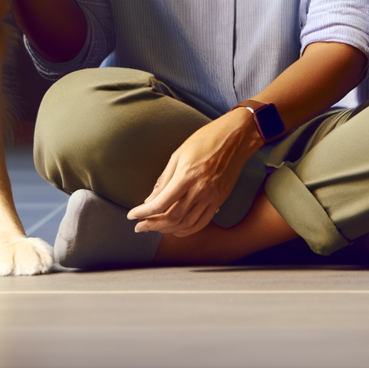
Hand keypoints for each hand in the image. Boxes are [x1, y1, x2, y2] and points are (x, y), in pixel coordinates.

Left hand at [127, 110, 263, 238]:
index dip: (144, 212)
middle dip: (152, 224)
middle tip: (139, 226)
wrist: (236, 138)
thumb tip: (150, 201)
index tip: (132, 215)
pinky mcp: (219, 200)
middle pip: (173, 217)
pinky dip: (186, 230)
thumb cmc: (206, 139)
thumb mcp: (179, 154)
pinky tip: (175, 229)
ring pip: (186, 223)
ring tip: (154, 228)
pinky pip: (202, 222)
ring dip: (167, 229)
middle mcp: (200, 189)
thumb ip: (164, 180)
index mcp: (187, 175)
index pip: (161, 202)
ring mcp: (212, 197)